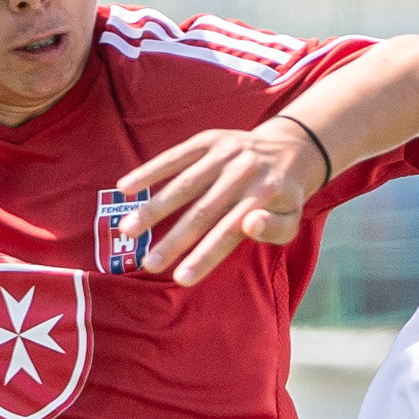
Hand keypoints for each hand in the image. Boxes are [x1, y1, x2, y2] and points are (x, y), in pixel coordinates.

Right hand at [119, 121, 329, 285]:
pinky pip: (175, 156)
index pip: (228, 233)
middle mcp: (242, 173)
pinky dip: (150, 171)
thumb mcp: (293, 219)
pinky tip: (126, 188)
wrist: (288, 147)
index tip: (181, 279)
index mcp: (263, 197)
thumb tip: (250, 226)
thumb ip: (275, 229)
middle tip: (148, 264)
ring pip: (183, 184)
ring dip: (154, 208)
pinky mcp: (208, 140)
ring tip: (128, 230)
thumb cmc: (283, 197)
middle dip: (173, 240)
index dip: (204, 256)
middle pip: (202, 212)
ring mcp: (223, 154)